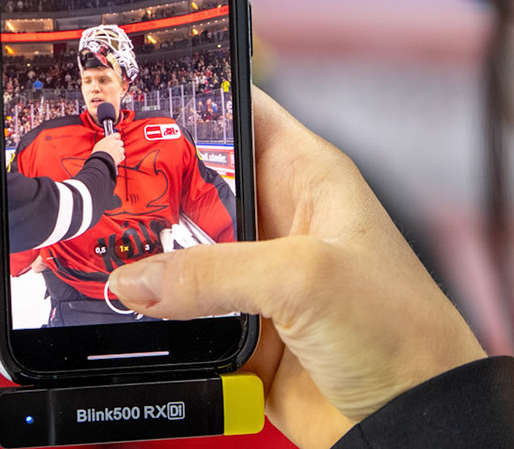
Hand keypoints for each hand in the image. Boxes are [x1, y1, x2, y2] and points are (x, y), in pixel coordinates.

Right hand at [92, 133, 123, 165]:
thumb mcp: (99, 144)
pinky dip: (120, 157)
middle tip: (114, 148)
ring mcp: (119, 150)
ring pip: (122, 149)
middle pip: (121, 142)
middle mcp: (115, 143)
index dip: (117, 137)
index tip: (116, 139)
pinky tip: (115, 158)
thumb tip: (106, 142)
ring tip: (113, 155)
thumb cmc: (98, 153)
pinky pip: (123, 156)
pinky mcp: (121, 156)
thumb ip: (105, 141)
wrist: (101, 161)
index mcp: (110, 139)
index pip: (117, 135)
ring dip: (119, 151)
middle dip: (118, 145)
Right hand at [105, 88, 484, 448]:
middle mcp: (279, 221)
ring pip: (180, 256)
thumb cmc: (401, 331)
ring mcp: (258, 280)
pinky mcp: (243, 334)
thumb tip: (135, 279)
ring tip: (97, 250)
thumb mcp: (305, 278)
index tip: (135, 97)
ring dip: (147, 261)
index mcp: (307, 176)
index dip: (192, 101)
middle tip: (97, 186)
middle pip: (195, 187)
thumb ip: (214, 272)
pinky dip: (154, 319)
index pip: (241, 113)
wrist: (416, 423)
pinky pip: (182, 317)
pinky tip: (123, 313)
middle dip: (149, 188)